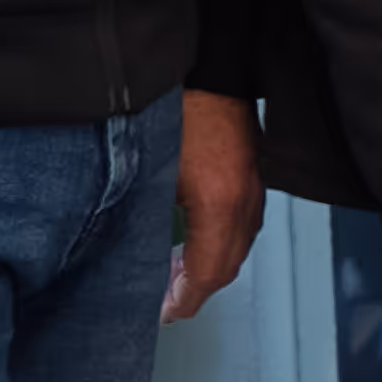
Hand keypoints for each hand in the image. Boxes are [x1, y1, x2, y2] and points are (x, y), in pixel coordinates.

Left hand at [158, 91, 265, 323]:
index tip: (167, 313)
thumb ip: (142, 215)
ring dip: (210, 267)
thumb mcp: (150, 171)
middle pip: (228, 265)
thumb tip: (127, 251)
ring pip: (238, 247)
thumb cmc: (179, 109)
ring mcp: (254, 188)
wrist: (211, 69)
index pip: (208, 272)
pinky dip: (221, 243)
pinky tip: (197, 240)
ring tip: (177, 274)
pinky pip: (243, 225)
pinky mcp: (252, 176)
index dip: (186, 299)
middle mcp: (244, 201)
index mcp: (218, 203)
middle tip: (170, 303)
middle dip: (198, 290)